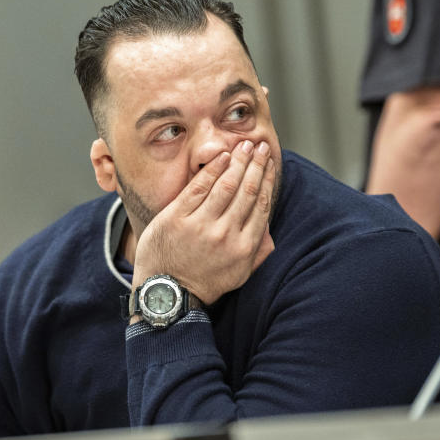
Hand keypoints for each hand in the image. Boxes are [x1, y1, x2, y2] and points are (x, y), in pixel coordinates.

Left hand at [132, 139, 275, 304]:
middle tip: (262, 147)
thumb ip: (258, 251)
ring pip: (225, 185)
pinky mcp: (176, 219)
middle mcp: (225, 235)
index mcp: (244, 247)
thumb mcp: (239, 273)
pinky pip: (197, 188)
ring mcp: (199, 226)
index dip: (267, 180)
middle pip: (246, 191)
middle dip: (256, 165)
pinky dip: (212, 170)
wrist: (168, 293)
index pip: (261, 205)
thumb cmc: (205, 282)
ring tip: (244, 146)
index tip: (271, 163)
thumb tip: (270, 228)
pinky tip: (221, 157)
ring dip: (237, 162)